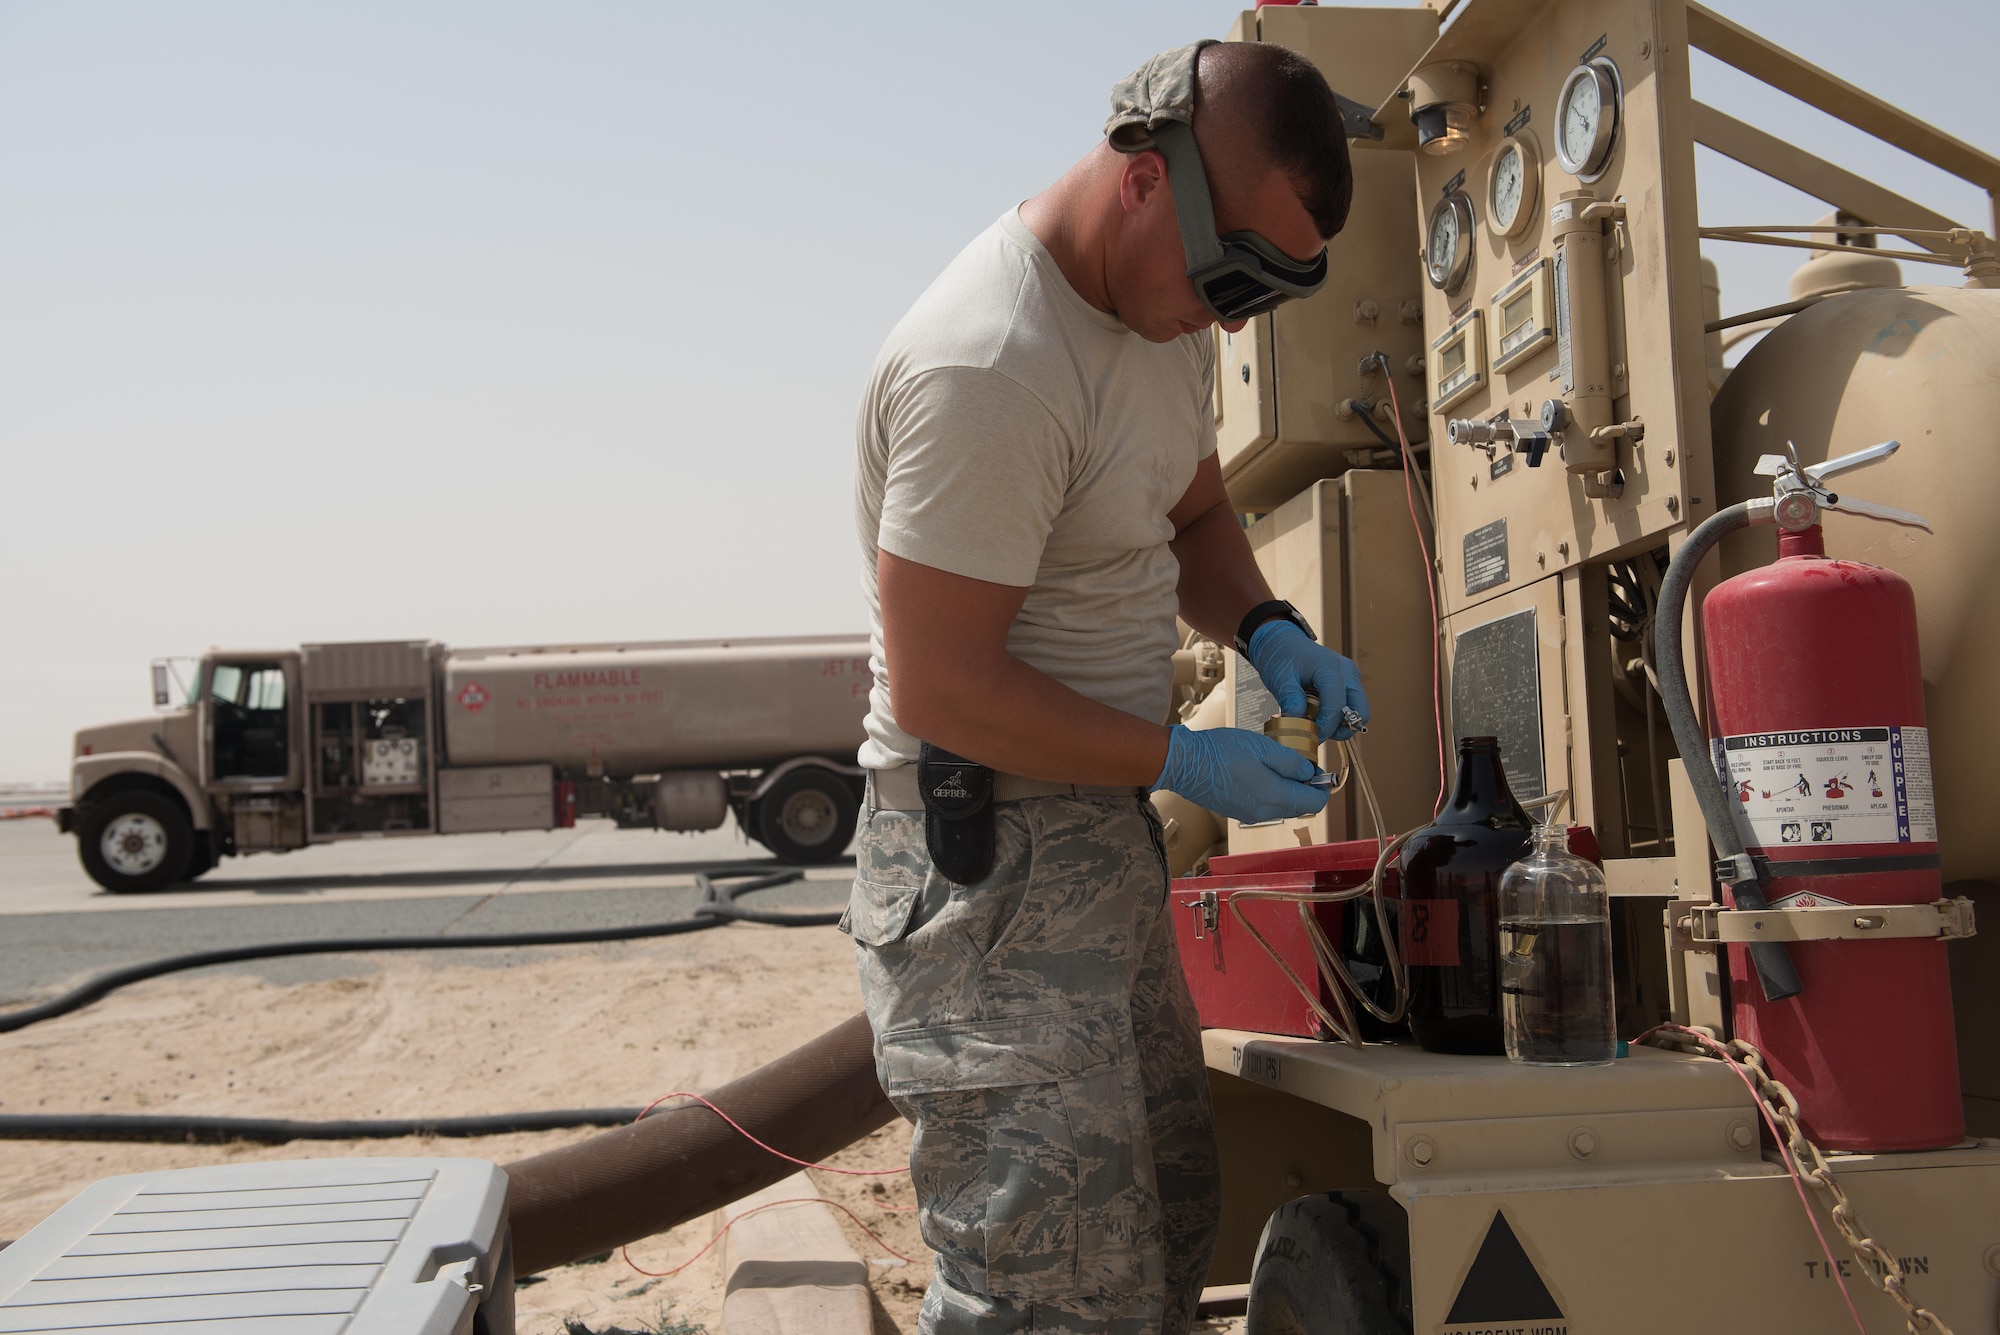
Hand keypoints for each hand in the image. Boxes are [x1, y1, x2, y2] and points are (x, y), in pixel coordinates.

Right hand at [1151, 724, 1328, 824]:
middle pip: (1299, 806)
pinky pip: (1264, 805)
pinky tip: (1259, 772)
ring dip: (1287, 789)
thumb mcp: (1262, 747)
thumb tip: (1309, 773)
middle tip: (1297, 762)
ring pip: (1282, 806)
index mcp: (1274, 797)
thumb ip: (1291, 762)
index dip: (1322, 786)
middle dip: (1305, 787)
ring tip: (1276, 763)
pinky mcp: (1238, 811)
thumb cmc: (1220, 751)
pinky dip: (1270, 792)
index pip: (1314, 802)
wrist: (1183, 764)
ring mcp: (1249, 814)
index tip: (1317, 768)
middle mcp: (1264, 812)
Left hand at [1245, 621, 1369, 739]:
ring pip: (1359, 711)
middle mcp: (1347, 672)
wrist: (1282, 641)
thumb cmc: (1281, 655)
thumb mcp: (1280, 677)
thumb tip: (1298, 721)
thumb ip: (1290, 698)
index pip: (1337, 705)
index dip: (1326, 726)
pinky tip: (1318, 715)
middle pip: (1360, 711)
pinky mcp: (1348, 683)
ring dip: (1340, 724)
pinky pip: (1351, 706)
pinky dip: (1338, 717)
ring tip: (1315, 723)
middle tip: (1318, 733)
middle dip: (1341, 729)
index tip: (1311, 736)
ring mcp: (1351, 677)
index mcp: (1331, 668)